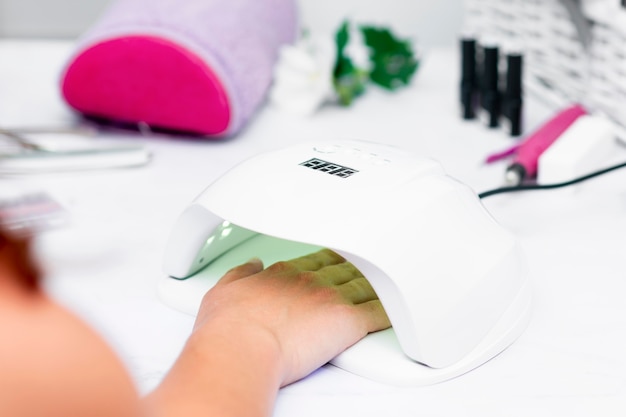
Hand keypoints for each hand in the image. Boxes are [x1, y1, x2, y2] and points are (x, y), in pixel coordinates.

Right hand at [193, 248, 390, 385]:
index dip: (329, 261)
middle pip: (343, 268)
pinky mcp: (348, 321)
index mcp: (284, 273)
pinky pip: (379, 312)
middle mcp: (310, 280)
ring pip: (364, 284)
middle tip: (368, 264)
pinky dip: (391, 309)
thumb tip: (252, 263)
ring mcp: (331, 298)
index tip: (335, 262)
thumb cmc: (229, 328)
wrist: (241, 348)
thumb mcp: (222, 291)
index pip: (315, 261)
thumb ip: (240, 273)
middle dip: (357, 265)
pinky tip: (401, 307)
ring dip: (378, 283)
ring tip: (389, 282)